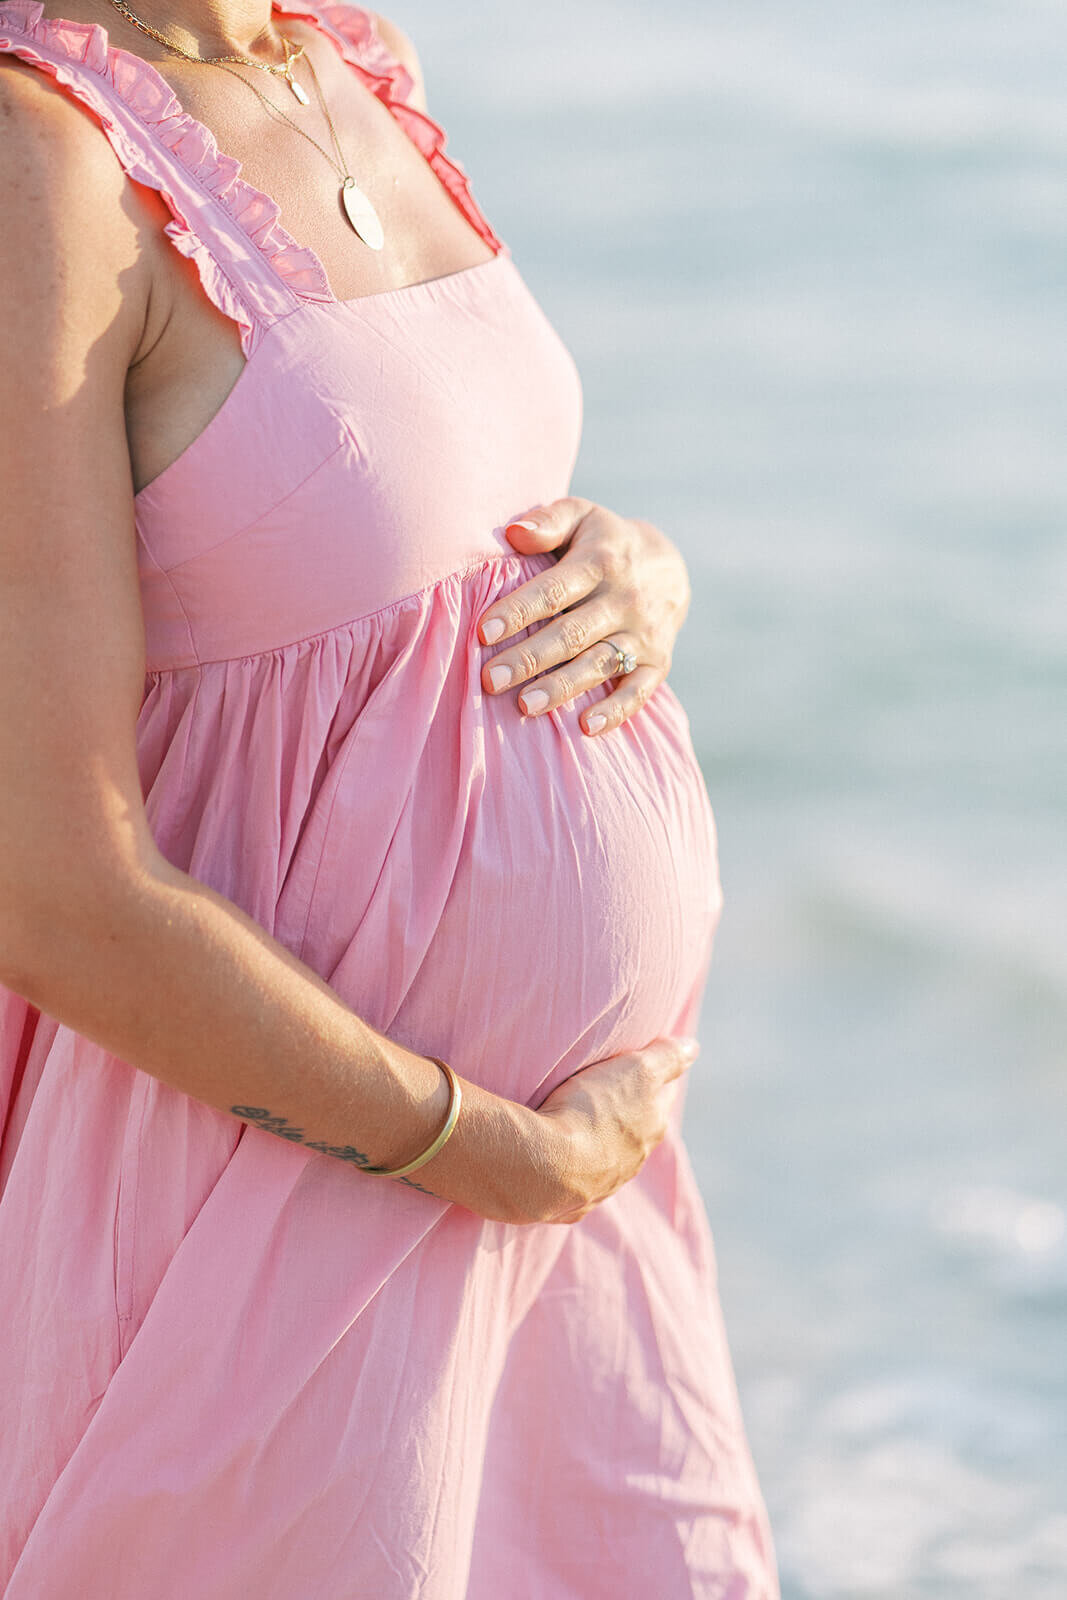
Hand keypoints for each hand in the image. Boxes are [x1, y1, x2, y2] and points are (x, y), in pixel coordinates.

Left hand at [478, 499, 691, 735]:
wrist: (669, 568)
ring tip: (525, 706)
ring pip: (599, 664)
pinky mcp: (658, 663)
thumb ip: (549, 521)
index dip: (520, 611)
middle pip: (572, 633)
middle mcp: (624, 600)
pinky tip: (586, 728)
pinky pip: (639, 691)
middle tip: (490, 680)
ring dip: (562, 687)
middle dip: (529, 658)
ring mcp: (643, 634)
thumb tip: (514, 532)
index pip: (555, 590)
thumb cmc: (604, 543)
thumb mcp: (582, 517)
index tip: (484, 631)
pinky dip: (616, 711)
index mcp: (600, 562)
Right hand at [529, 1035, 700, 1223]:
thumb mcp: (636, 1070)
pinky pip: (578, 1184)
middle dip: (629, 1115)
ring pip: (610, 1160)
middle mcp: (634, 1160)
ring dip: (601, 1145)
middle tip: (609, 1094)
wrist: (544, 1166)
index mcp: (651, 1127)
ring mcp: (603, 1186)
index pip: (662, 1097)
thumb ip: (667, 1057)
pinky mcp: (572, 1204)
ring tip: (581, 1127)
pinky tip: (562, 1164)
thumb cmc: (591, 1111)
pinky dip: (575, 1172)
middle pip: (638, 1131)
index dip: (655, 1079)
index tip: (645, 1066)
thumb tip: (693, 1046)